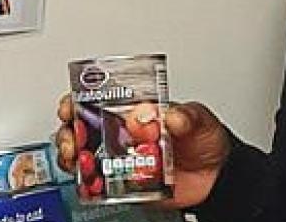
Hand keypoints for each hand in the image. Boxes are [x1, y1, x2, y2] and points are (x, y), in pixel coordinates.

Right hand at [55, 95, 230, 209]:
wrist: (216, 176)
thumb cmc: (205, 139)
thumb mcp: (200, 120)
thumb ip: (187, 117)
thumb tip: (170, 116)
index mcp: (136, 111)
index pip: (100, 100)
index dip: (79, 100)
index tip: (71, 104)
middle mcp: (124, 133)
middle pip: (83, 129)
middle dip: (69, 131)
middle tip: (74, 137)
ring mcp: (122, 159)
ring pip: (85, 156)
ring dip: (74, 158)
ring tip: (80, 159)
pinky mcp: (125, 183)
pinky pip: (99, 185)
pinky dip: (89, 184)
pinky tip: (91, 183)